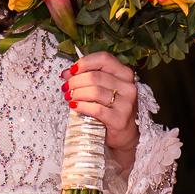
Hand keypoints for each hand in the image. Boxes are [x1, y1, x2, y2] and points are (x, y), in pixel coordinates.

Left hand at [61, 51, 139, 173]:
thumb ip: (88, 78)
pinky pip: (97, 109)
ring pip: (95, 92)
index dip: (85, 62)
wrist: (124, 135)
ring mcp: (126, 103)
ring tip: (69, 97)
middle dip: (75, 81)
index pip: (104, 58)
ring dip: (77, 94)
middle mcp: (128, 87)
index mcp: (124, 74)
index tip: (72, 70)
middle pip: (96, 76)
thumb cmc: (111, 108)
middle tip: (66, 87)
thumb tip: (66, 73)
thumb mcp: (102, 89)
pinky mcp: (120, 119)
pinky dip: (82, 106)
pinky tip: (74, 106)